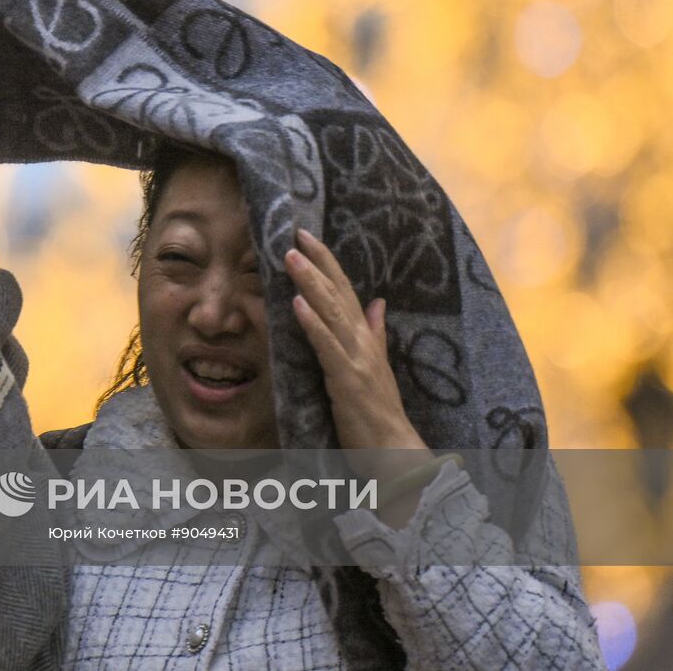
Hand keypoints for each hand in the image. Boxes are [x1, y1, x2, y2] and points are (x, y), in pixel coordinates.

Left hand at [286, 228, 427, 461]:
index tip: (307, 238)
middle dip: (317, 263)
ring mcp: (356, 358)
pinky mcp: (347, 378)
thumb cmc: (379, 411)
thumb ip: (376, 333)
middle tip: (295, 235)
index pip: (346, 291)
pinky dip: (313, 323)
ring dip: (311, 283)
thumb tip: (378, 303)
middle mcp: (362, 341)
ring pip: (332, 312)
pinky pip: (327, 346)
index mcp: (365, 337)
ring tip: (291, 258)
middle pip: (338, 293)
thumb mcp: (376, 365)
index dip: (327, 263)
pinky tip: (297, 304)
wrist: (394, 449)